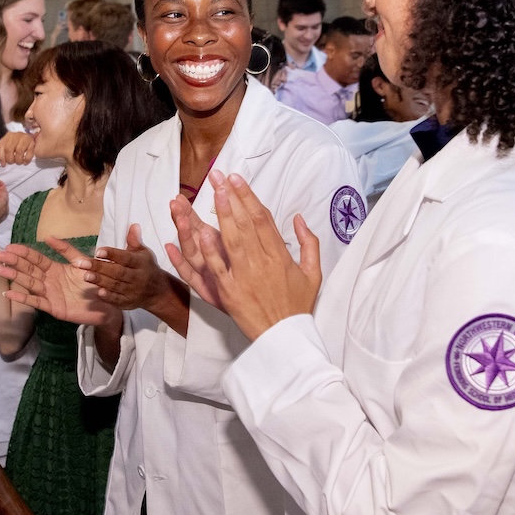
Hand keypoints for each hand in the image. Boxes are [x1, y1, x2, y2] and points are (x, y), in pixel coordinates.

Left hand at [0, 131, 35, 165]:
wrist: (31, 138)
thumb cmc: (18, 144)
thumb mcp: (9, 145)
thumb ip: (4, 152)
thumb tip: (3, 164)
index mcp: (8, 136)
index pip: (0, 146)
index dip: (1, 157)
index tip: (4, 164)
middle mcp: (15, 135)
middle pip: (9, 149)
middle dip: (10, 159)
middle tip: (13, 162)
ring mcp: (24, 138)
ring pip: (19, 151)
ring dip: (18, 160)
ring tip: (19, 162)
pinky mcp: (32, 142)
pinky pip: (29, 153)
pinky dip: (26, 160)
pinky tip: (25, 162)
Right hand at [0, 238, 119, 327]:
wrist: (109, 303)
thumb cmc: (95, 283)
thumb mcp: (82, 262)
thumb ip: (67, 250)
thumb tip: (48, 236)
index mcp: (56, 269)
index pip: (36, 259)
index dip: (23, 252)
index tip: (9, 246)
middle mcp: (49, 281)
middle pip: (28, 269)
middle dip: (13, 262)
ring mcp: (50, 294)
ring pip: (29, 283)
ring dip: (13, 276)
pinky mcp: (54, 308)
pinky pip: (36, 302)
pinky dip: (22, 298)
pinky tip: (8, 293)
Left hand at [77, 224, 179, 311]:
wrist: (158, 291)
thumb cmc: (146, 267)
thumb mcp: (143, 253)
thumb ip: (134, 241)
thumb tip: (133, 225)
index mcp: (141, 263)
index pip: (126, 258)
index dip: (113, 254)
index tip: (98, 251)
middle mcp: (138, 277)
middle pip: (118, 272)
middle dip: (100, 268)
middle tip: (83, 263)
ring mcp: (133, 291)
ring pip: (116, 286)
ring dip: (100, 281)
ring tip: (85, 276)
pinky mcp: (129, 303)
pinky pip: (118, 300)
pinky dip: (109, 297)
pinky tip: (98, 293)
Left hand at [173, 170, 321, 340]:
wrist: (285, 338)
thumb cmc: (298, 306)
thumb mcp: (314, 273)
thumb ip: (309, 243)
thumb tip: (299, 218)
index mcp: (281, 256)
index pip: (263, 218)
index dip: (248, 196)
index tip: (237, 179)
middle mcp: (262, 263)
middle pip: (245, 223)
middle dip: (231, 197)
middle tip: (218, 176)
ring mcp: (244, 277)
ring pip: (231, 240)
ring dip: (221, 214)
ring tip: (211, 192)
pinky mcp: (229, 292)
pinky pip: (217, 268)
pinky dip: (209, 250)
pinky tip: (200, 232)